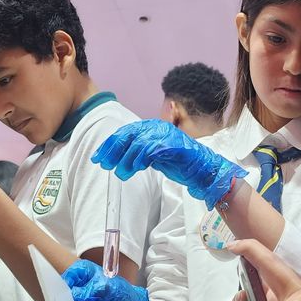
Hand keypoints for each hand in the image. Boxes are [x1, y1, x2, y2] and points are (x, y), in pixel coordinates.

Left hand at [91, 119, 245, 209]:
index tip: (97, 157)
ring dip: (127, 159)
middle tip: (104, 164)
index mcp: (151, 128)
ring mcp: (166, 135)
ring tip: (121, 173)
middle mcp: (157, 127)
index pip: (125, 132)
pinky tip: (135, 168)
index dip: (110, 145)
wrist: (203, 169)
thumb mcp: (153, 156)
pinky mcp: (173, 145)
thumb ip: (138, 153)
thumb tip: (115, 158)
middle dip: (113, 150)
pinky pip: (152, 150)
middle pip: (129, 135)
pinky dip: (141, 158)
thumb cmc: (179, 163)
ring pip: (138, 143)